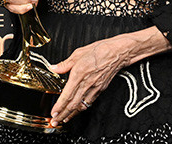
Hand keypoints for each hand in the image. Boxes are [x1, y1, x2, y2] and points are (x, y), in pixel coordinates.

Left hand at [49, 28, 171, 125]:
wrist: (118, 52)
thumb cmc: (101, 50)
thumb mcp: (79, 53)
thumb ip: (65, 63)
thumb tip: (54, 68)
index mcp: (79, 73)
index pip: (67, 94)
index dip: (59, 106)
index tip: (53, 112)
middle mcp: (87, 83)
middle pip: (73, 104)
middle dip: (62, 115)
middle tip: (55, 121)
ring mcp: (94, 88)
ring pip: (81, 105)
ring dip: (71, 115)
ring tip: (63, 120)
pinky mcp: (100, 89)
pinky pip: (89, 102)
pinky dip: (82, 109)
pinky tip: (77, 111)